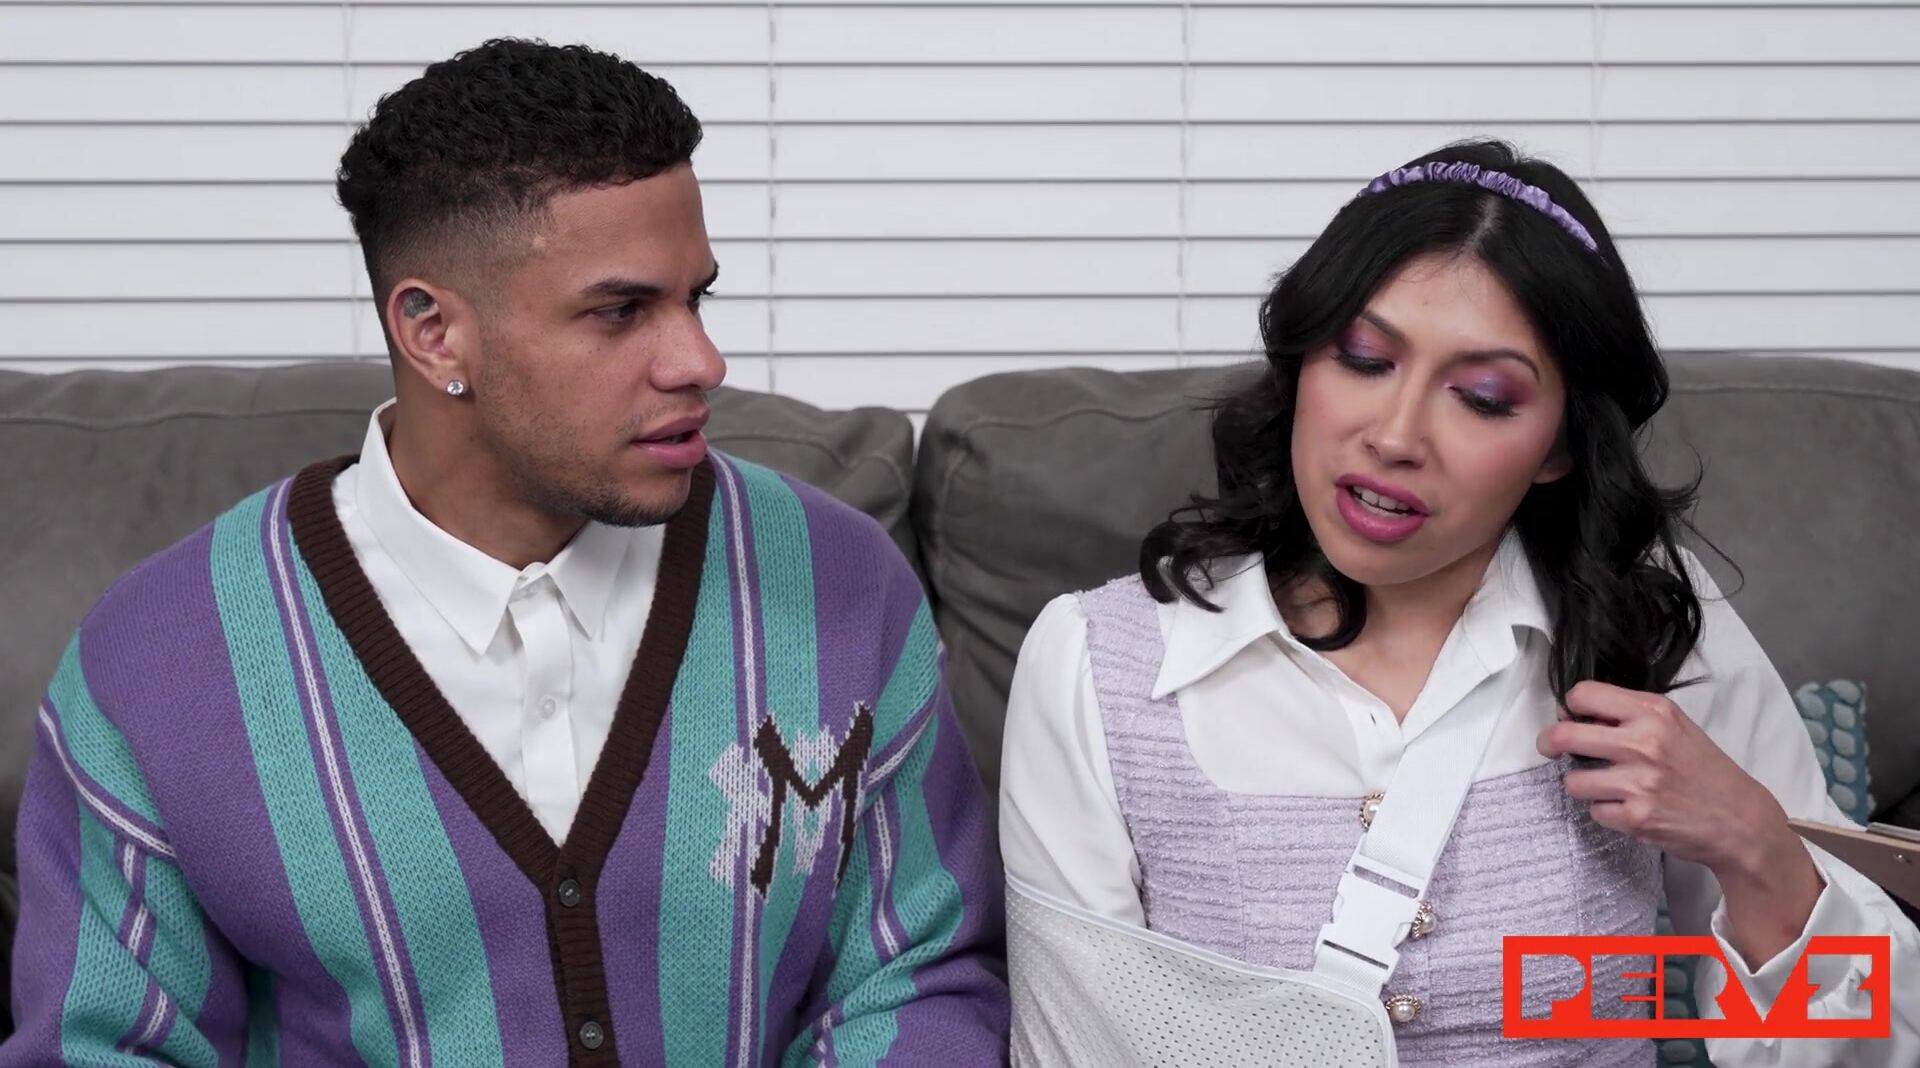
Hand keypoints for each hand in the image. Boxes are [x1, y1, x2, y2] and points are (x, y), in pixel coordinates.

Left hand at [1538, 680, 1777, 868]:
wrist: (1740, 820)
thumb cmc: (1706, 771)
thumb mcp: (1675, 726)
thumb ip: (1629, 714)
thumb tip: (1573, 713)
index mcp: (1654, 712)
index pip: (1583, 694)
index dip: (1569, 706)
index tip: (1570, 717)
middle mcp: (1644, 743)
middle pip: (1564, 735)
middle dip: (1550, 743)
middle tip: (1553, 748)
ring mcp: (1639, 782)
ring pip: (1573, 781)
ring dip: (1584, 785)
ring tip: (1609, 785)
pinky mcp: (1636, 817)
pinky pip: (1595, 811)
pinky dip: (1606, 811)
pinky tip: (1629, 807)